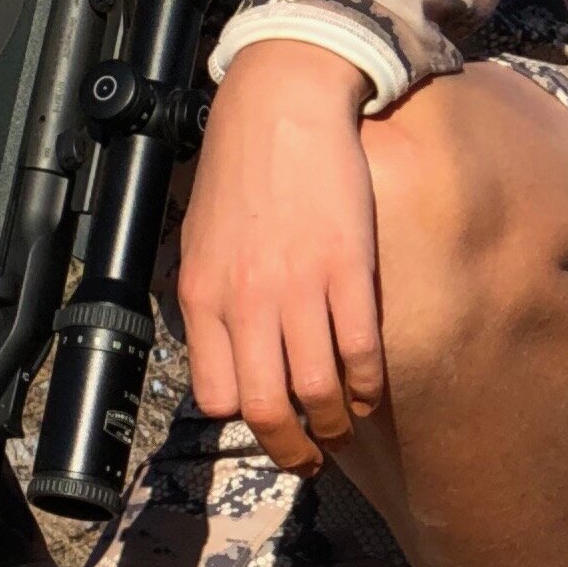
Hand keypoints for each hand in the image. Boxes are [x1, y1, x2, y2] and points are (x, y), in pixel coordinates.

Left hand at [173, 38, 386, 473]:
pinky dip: (368, 386)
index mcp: (202, 296)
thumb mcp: (198, 240)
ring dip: (334, 426)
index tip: (264, 421)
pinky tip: (370, 391)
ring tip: (342, 429)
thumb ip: (208, 300)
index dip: (243, 418)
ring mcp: (300, 289)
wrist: (282, 106)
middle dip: (289, 450)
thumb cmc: (239, 171)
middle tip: (306, 460)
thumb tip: (222, 356)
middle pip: (266, 409)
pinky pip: (361, 352)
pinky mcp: (350, 271)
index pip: (217, 394)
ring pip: (317, 392)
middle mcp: (247, 302)